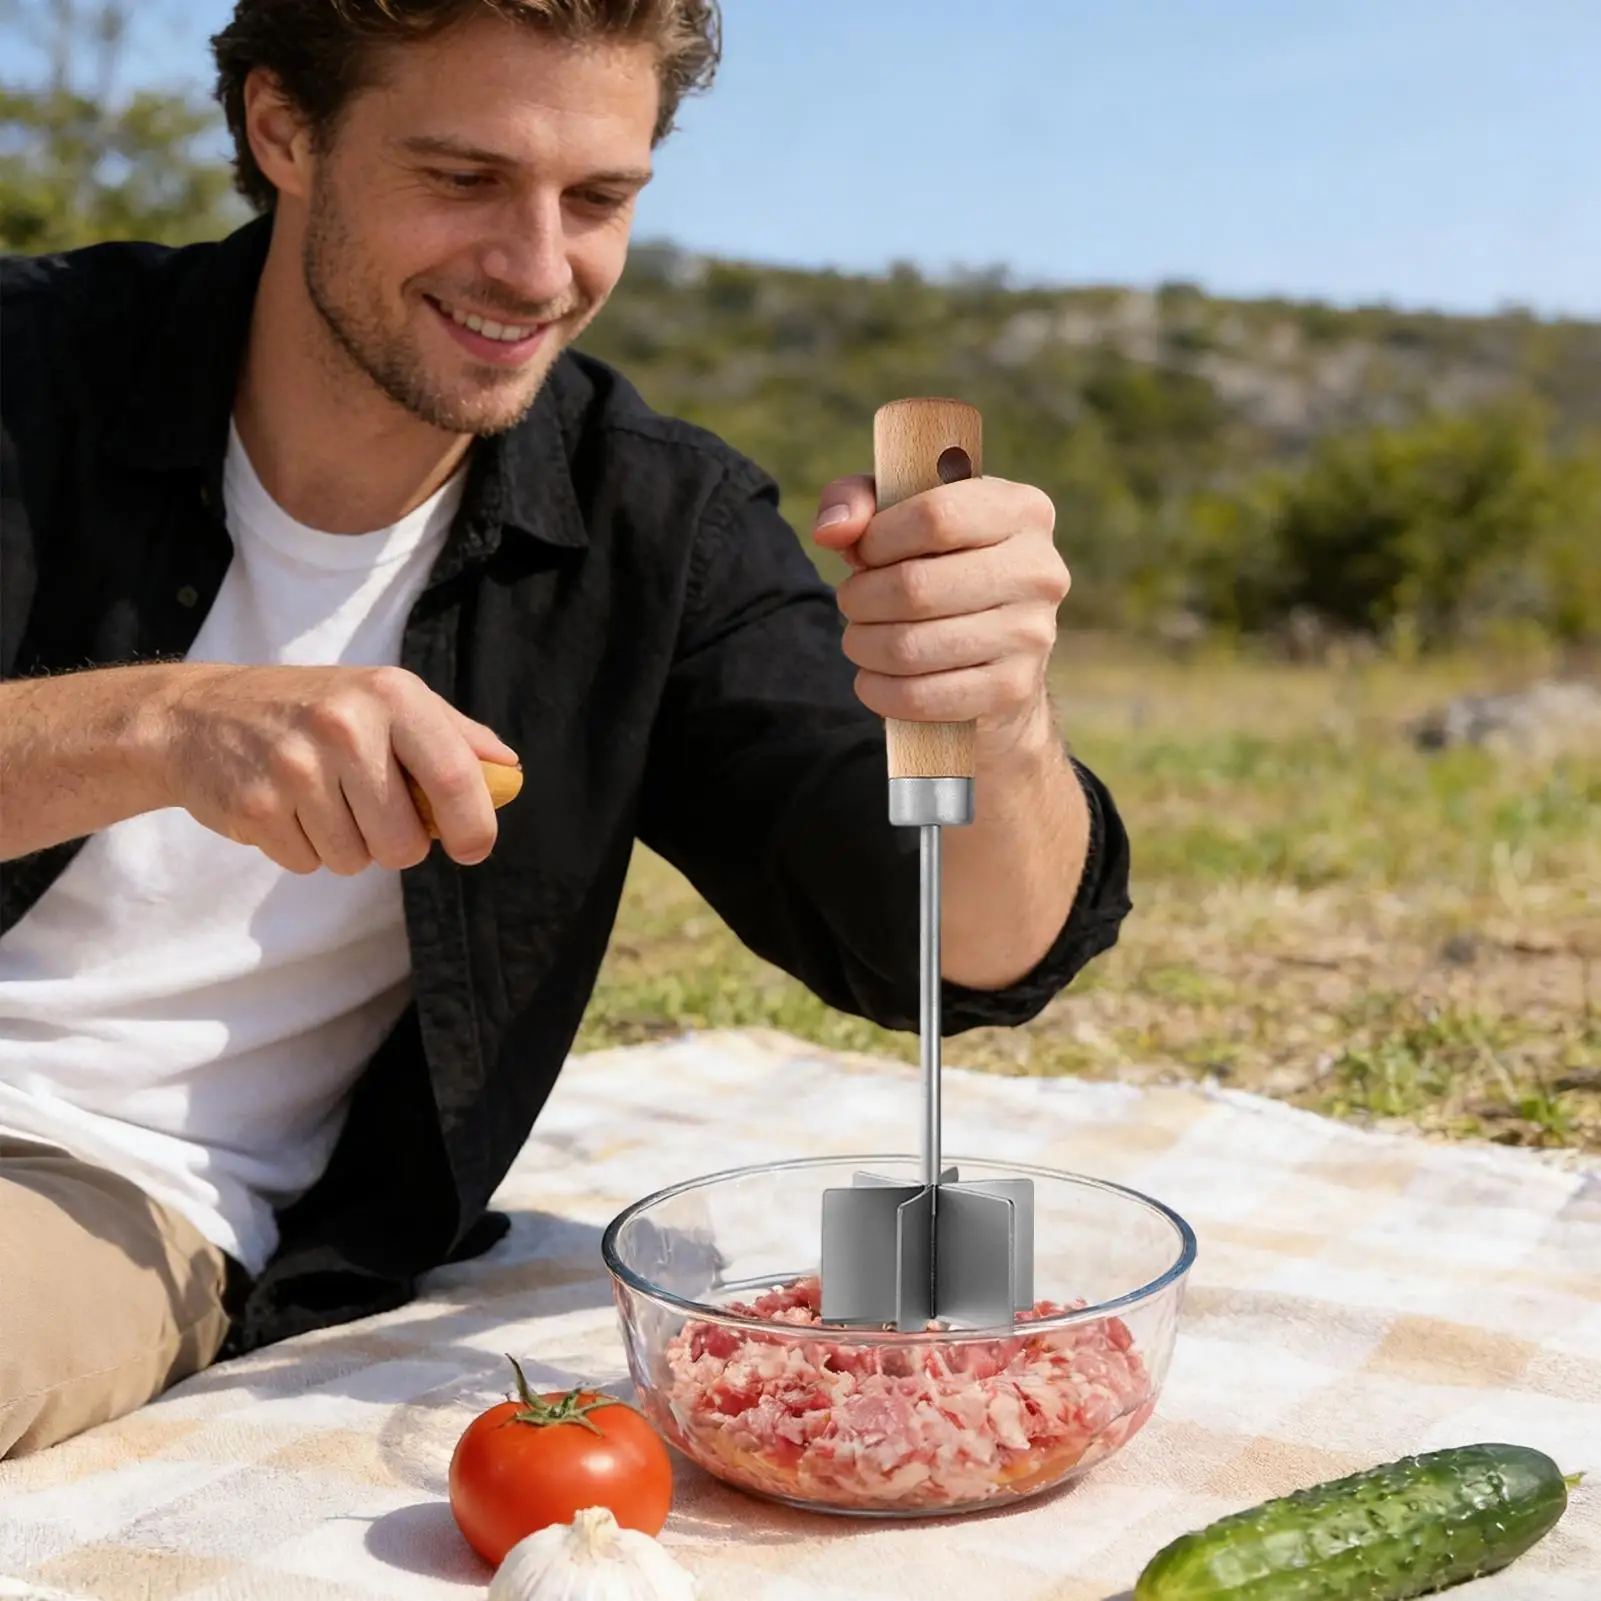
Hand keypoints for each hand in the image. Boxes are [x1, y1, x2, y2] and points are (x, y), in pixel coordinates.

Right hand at [150, 663, 518, 872]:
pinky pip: (310, 864)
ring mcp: (296, 768)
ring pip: (357, 861)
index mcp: (391, 695)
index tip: (472, 848)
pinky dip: (304, 849)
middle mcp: (345, 726)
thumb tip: (510, 773)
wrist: (196, 715)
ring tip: (321, 801)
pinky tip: (287, 808)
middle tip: (370, 810)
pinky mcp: (256, 808)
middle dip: (395, 843)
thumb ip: (454, 735)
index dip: (473, 826)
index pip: (456, 777)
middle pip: (405, 842)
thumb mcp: (384, 699)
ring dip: (347, 846)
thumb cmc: (312, 709)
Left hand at [812, 472, 1068, 752]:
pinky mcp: (1012, 689)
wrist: (999, 650)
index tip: (863, 553)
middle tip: (852, 603)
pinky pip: (922, 696)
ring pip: (911, 647)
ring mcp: (1032, 634)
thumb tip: (832, 531)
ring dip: (864, 646)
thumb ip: (858, 501)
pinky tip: (873, 679)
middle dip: (861, 599)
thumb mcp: (902, 517)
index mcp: (1022, 510)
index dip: (878, 540)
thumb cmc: (940, 565)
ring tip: (860, 639)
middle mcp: (1040, 569)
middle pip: (915, 587)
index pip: (935, 517)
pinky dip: (879, 691)